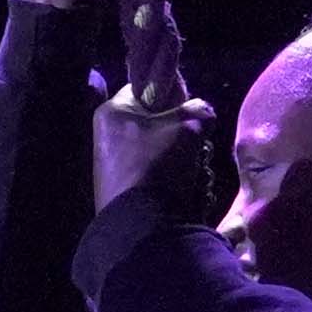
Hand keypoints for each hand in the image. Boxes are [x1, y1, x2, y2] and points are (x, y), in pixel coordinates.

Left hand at [91, 89, 218, 218]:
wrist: (142, 225)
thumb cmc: (159, 164)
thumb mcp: (189, 127)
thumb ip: (199, 110)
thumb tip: (202, 113)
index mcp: (112, 112)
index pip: (149, 87)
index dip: (175, 95)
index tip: (192, 111)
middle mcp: (108, 135)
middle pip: (160, 122)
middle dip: (187, 136)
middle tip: (197, 148)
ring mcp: (116, 165)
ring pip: (165, 150)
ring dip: (188, 161)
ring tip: (193, 174)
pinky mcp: (126, 189)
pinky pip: (159, 174)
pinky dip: (177, 180)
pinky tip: (187, 191)